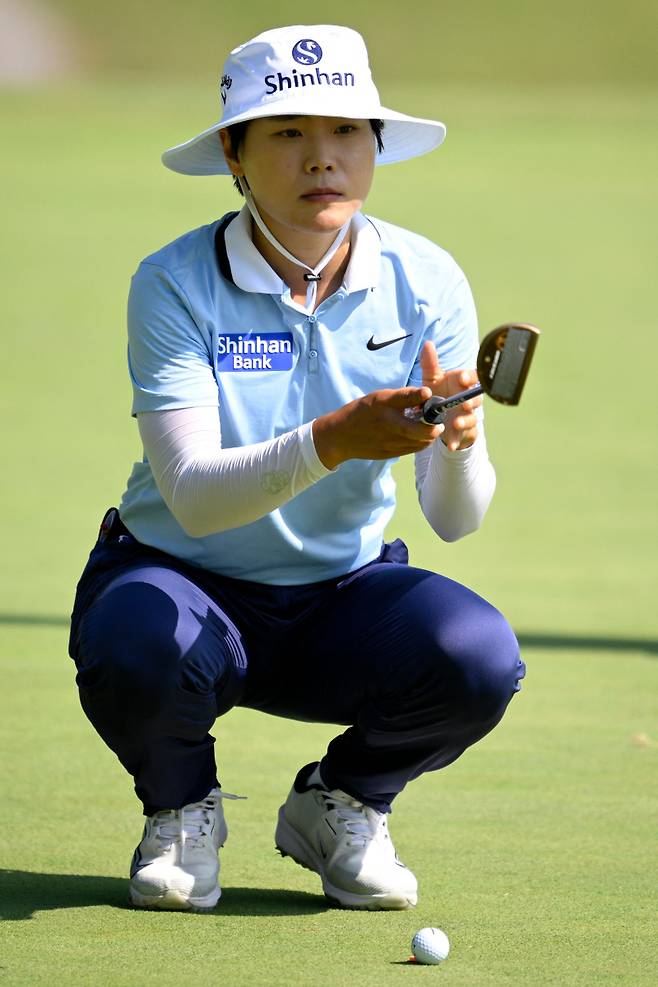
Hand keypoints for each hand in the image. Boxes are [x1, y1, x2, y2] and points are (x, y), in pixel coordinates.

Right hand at [313, 386, 444, 469]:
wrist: (341, 436)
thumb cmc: (362, 412)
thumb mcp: (379, 398)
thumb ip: (403, 397)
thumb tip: (427, 395)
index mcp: (383, 404)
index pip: (405, 398)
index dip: (419, 394)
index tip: (428, 393)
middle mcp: (389, 423)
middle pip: (422, 429)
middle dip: (435, 425)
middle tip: (438, 420)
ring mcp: (391, 441)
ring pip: (422, 441)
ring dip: (430, 434)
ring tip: (430, 427)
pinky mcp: (392, 453)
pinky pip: (414, 448)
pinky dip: (421, 442)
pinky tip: (419, 435)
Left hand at [420, 341, 480, 450]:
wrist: (441, 418)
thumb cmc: (438, 393)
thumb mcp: (432, 380)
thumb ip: (430, 364)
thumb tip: (428, 344)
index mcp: (463, 383)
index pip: (472, 377)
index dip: (470, 377)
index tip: (463, 379)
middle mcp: (468, 399)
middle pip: (475, 398)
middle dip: (471, 401)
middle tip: (465, 404)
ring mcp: (468, 416)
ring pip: (472, 417)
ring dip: (465, 421)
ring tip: (456, 423)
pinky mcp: (465, 431)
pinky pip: (464, 436)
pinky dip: (457, 441)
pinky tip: (450, 445)